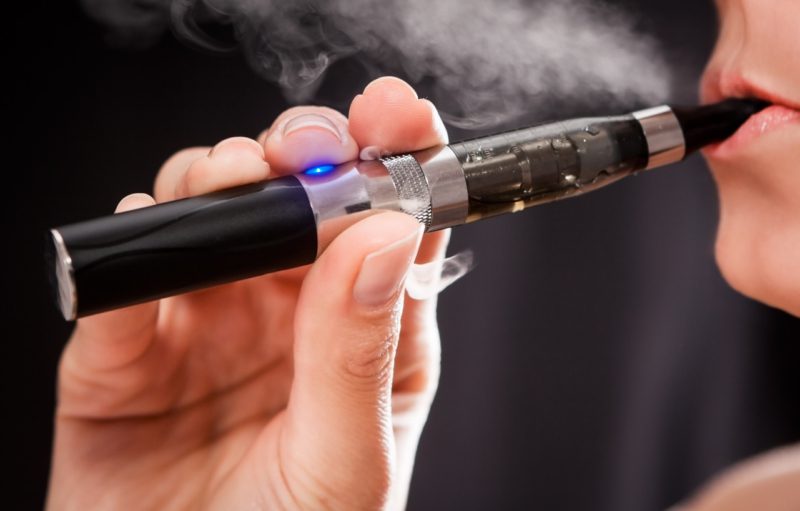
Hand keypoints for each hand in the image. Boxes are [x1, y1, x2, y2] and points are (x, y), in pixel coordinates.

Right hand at [47, 77, 450, 510]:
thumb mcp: (344, 465)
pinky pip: (129, 277)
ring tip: (228, 183)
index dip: (398, 161)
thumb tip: (383, 236)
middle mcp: (289, 317)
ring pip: (215, 215)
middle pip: (302, 203)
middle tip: (301, 145)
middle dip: (301, 154)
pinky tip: (153, 242)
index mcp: (365, 337)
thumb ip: (358, 353)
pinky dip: (136, 246)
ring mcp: (209, 324)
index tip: (397, 113)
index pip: (392, 230)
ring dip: (220, 181)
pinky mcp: (130, 347)